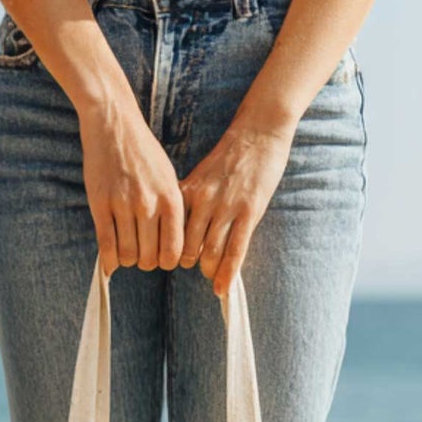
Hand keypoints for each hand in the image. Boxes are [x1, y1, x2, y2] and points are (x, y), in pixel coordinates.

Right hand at [79, 99, 183, 273]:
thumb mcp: (168, 177)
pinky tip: (109, 263)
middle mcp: (149, 203)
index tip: (161, 259)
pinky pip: (106, 244)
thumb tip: (171, 243)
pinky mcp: (100, 204)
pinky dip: (108, 260)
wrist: (114, 126)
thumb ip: (170, 208)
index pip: (174, 248)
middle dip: (146, 263)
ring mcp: (123, 205)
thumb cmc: (142, 153)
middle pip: (149, 256)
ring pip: (127, 254)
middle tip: (141, 257)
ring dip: (127, 260)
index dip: (168, 261)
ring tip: (126, 254)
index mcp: (171, 197)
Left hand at [179, 123, 293, 295]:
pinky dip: (227, 273)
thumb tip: (170, 228)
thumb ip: (185, 201)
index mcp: (186, 193)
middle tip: (187, 265)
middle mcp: (204, 202)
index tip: (163, 258)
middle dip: (185, 261)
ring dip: (207, 268)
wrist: (258, 132)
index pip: (169, 233)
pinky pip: (236, 250)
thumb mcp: (197, 176)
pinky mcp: (250, 212)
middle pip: (186, 246)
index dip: (165, 250)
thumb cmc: (227, 156)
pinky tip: (221, 289)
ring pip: (210, 252)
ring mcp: (228, 208)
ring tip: (207, 273)